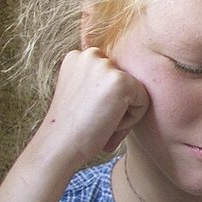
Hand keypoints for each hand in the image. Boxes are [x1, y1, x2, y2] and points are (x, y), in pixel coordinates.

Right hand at [32, 47, 149, 169]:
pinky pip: (143, 103)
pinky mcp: (122, 82)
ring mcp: (106, 66)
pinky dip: (130, 121)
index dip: (105, 100)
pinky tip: (106, 125)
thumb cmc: (70, 128)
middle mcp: (91, 54)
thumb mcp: (79, 93)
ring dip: (123, 113)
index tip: (87, 114)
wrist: (58, 146)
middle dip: (116, 106)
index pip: (112, 76)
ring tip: (99, 123)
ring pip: (136, 92)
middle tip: (94, 121)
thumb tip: (124, 82)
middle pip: (126, 82)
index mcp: (78, 56)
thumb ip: (98, 81)